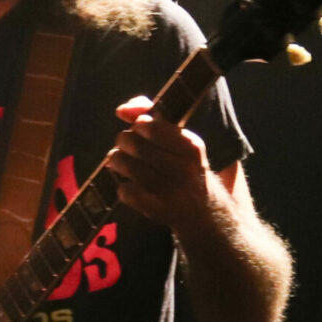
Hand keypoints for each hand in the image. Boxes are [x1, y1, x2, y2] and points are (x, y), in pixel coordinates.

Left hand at [107, 95, 215, 235]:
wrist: (204, 210)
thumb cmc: (183, 165)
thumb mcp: (177, 138)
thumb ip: (150, 114)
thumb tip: (122, 110)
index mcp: (191, 146)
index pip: (150, 126)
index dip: (138, 127)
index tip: (140, 132)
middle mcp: (185, 168)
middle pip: (134, 144)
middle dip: (123, 143)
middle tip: (125, 148)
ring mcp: (173, 192)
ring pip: (126, 166)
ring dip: (116, 162)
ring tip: (119, 163)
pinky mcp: (160, 211)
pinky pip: (127, 192)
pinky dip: (122, 188)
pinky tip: (129, 186)